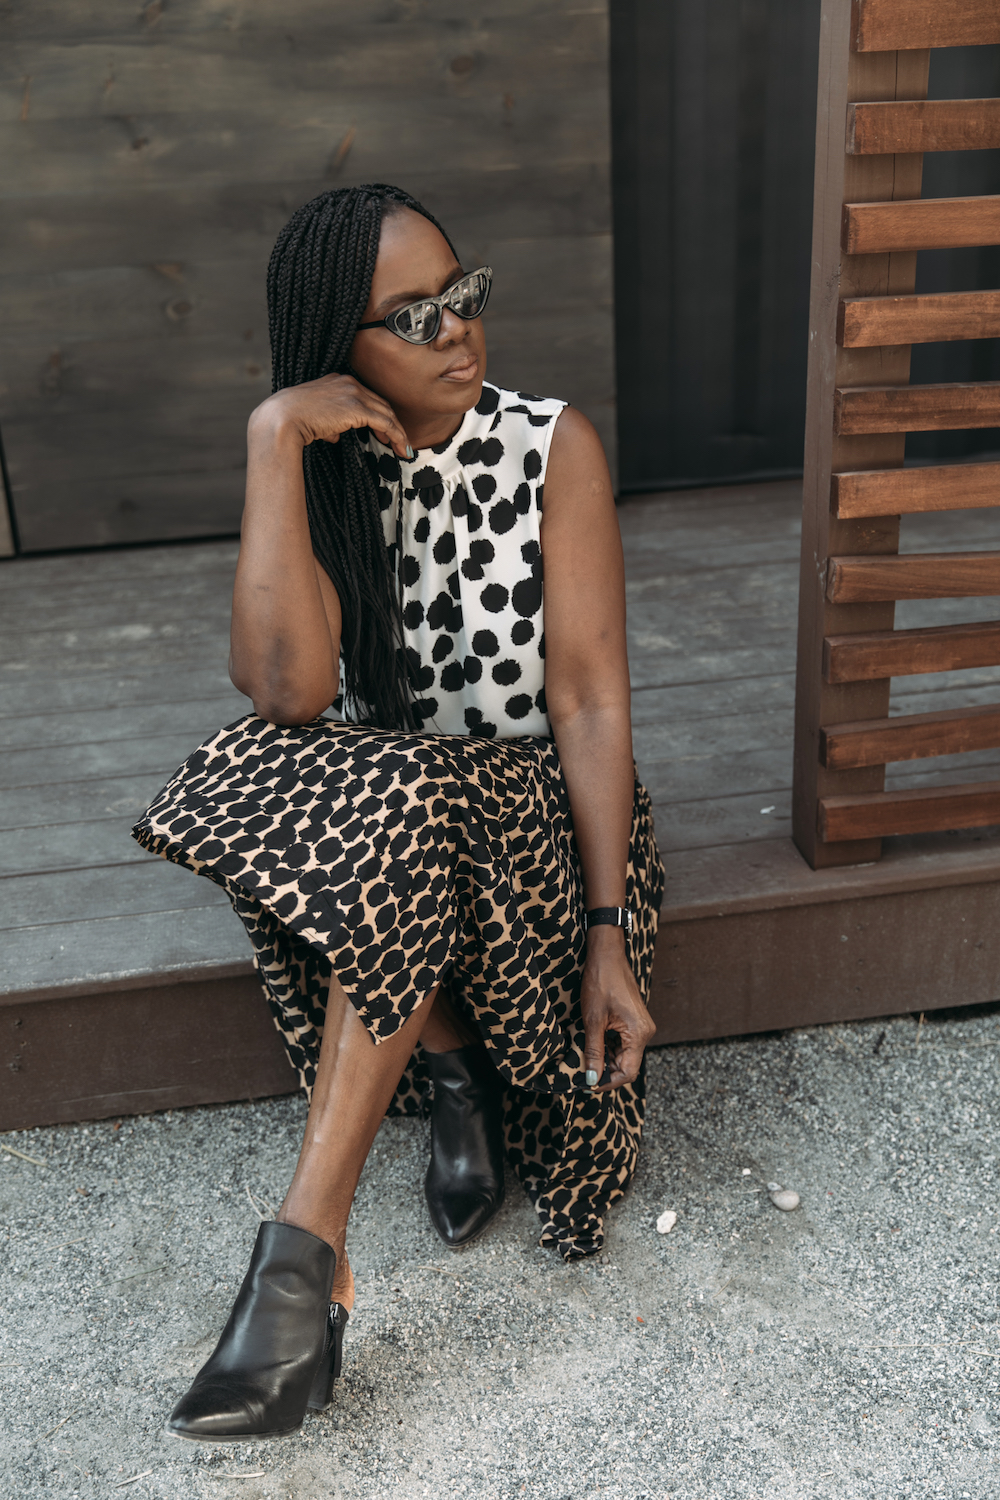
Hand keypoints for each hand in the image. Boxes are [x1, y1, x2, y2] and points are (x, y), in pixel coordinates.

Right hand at [249, 373, 411, 459]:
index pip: (366, 397)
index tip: (384, 431)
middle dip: (393, 424)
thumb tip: (335, 436)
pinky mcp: (357, 408)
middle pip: (380, 403)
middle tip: (400, 442)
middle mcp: (348, 383)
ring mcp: (354, 393)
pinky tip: (399, 447)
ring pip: (387, 413)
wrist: (281, 418)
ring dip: (398, 432)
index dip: (379, 414)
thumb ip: (328, 424)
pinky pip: (385, 423)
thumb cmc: (290, 420)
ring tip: (403, 449)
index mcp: (337, 380)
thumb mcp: (312, 417)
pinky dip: (396, 435)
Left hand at [580, 930, 654, 1090]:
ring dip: (606, 1060)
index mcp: (638, 1033)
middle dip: (606, 1072)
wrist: (607, 955)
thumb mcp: (593, 1020)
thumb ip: (594, 1051)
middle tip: (584, 1074)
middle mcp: (645, 1032)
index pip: (628, 1072)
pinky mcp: (635, 1021)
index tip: (589, 1085)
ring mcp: (641, 1026)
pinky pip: (624, 1043)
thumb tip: (592, 1078)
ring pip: (625, 1055)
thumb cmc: (600, 982)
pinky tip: (594, 1045)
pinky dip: (609, 1048)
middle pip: (627, 1065)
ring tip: (586, 1059)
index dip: (608, 1082)